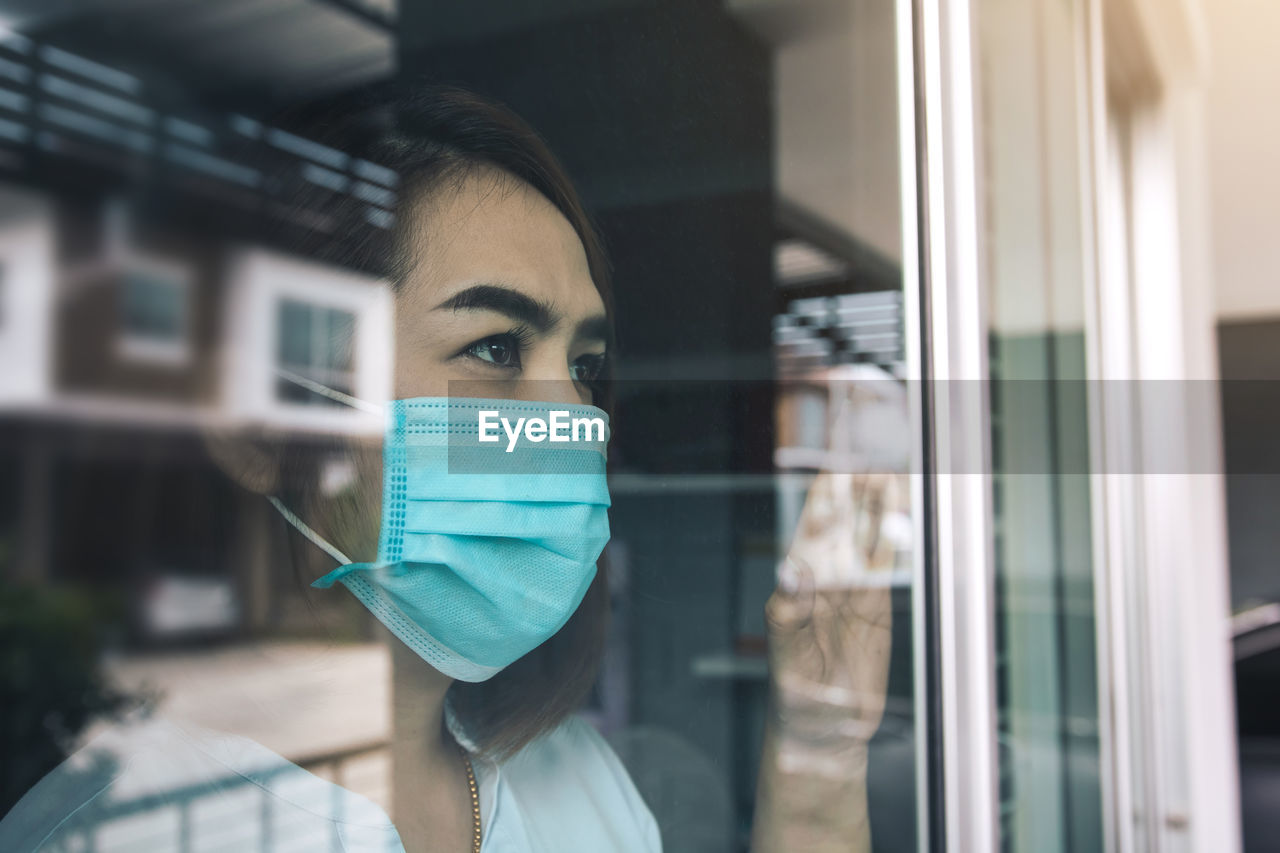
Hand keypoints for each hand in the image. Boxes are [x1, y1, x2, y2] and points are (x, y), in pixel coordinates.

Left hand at [764, 472, 895, 777]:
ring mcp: (854, 588)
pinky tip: (904, 514)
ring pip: (870, 534)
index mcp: (798, 575)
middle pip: (845, 518)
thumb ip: (790, 611)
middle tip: (873, 444)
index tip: (836, 454)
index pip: (813, 520)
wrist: (823, 727)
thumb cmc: (794, 689)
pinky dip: (897, 539)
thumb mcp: (787, 652)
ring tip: (892, 465)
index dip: (824, 486)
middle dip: (858, 481)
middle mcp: (826, 574)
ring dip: (881, 502)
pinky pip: (889, 565)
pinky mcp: (878, 606)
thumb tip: (790, 572)